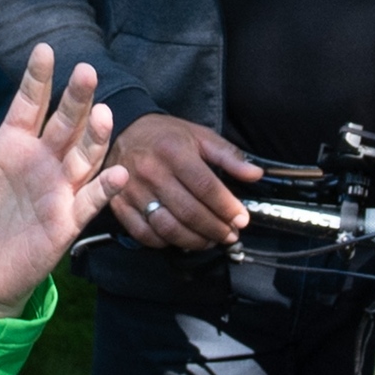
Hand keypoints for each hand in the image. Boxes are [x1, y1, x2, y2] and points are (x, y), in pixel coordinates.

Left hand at [0, 45, 125, 315]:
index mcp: (12, 144)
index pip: (29, 103)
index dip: (38, 78)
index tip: (45, 50)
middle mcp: (41, 161)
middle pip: (65, 122)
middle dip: (77, 97)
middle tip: (85, 70)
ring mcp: (57, 189)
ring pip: (84, 155)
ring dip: (96, 135)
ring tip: (103, 113)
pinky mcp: (66, 221)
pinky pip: (90, 201)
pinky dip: (106, 188)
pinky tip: (117, 174)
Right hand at [110, 113, 257, 248]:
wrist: (123, 132)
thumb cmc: (165, 136)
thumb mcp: (199, 136)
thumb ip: (228, 155)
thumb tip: (255, 174)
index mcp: (174, 152)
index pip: (206, 187)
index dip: (227, 208)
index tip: (241, 219)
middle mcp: (152, 173)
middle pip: (189, 212)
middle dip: (215, 229)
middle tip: (230, 234)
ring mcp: (133, 191)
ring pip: (168, 228)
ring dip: (194, 241)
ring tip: (210, 240)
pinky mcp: (120, 205)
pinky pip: (144, 234)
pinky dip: (165, 242)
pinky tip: (181, 239)